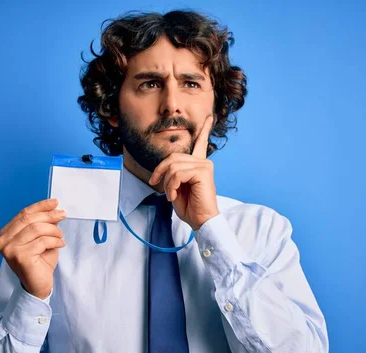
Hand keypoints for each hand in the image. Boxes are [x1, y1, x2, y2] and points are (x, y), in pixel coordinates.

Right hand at [0, 198, 66, 298]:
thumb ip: (44, 224)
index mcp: (5, 234)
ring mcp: (10, 250)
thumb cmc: (39, 262)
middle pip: (29, 219)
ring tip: (60, 235)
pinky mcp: (20, 257)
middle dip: (49, 215)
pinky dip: (55, 240)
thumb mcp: (42, 238)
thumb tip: (54, 209)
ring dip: (53, 230)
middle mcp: (3, 241)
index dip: (40, 206)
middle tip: (62, 214)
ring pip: (36, 229)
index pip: (24, 214)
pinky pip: (42, 241)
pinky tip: (60, 244)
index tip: (55, 202)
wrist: (38, 285)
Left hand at [148, 116, 218, 230]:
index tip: (210, 118)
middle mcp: (203, 162)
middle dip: (160, 171)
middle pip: (173, 157)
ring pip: (173, 166)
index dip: (204, 130)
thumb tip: (167, 167)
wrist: (201, 221)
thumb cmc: (190, 207)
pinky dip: (171, 186)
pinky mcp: (203, 172)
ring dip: (167, 183)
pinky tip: (174, 195)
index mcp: (198, 165)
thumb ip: (173, 174)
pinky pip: (178, 173)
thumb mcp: (176, 187)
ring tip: (170, 195)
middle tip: (155, 184)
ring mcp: (205, 166)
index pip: (201, 143)